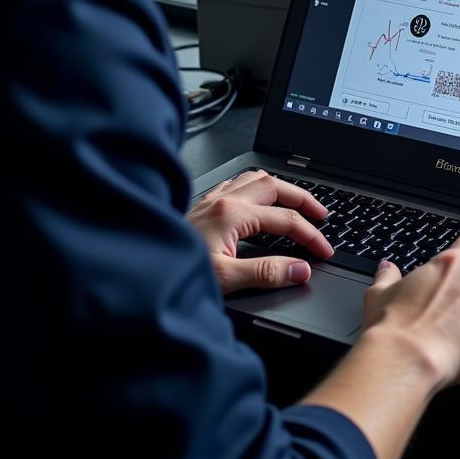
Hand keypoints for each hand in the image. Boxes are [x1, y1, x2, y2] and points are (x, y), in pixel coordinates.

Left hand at [187, 169, 333, 294]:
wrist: (136, 271)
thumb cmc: (173, 273)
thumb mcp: (225, 280)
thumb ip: (267, 273)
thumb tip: (300, 269)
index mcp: (232, 214)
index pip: (286, 220)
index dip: (311, 235)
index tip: (323, 251)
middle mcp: (222, 200)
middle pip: (275, 186)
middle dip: (302, 199)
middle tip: (321, 214)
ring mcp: (210, 200)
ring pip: (255, 178)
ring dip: (279, 188)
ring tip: (295, 202)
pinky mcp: (200, 206)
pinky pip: (234, 184)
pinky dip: (253, 188)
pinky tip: (254, 199)